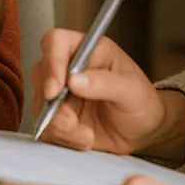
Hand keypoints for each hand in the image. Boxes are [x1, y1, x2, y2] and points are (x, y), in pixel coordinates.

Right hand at [33, 28, 181, 155]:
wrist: (144, 131)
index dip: (51, 62)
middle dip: (53, 104)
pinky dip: (62, 138)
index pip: (55, 42)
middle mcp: (68, 68)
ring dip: (59, 125)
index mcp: (86, 50)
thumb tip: (74, 81)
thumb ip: (105, 83)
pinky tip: (84, 142)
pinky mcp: (58, 116)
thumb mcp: (131, 90)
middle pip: (41, 75)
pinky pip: (47, 126)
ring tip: (86, 137)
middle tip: (72, 122)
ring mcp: (60, 93)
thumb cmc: (142, 102)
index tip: (55, 90)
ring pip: (40, 104)